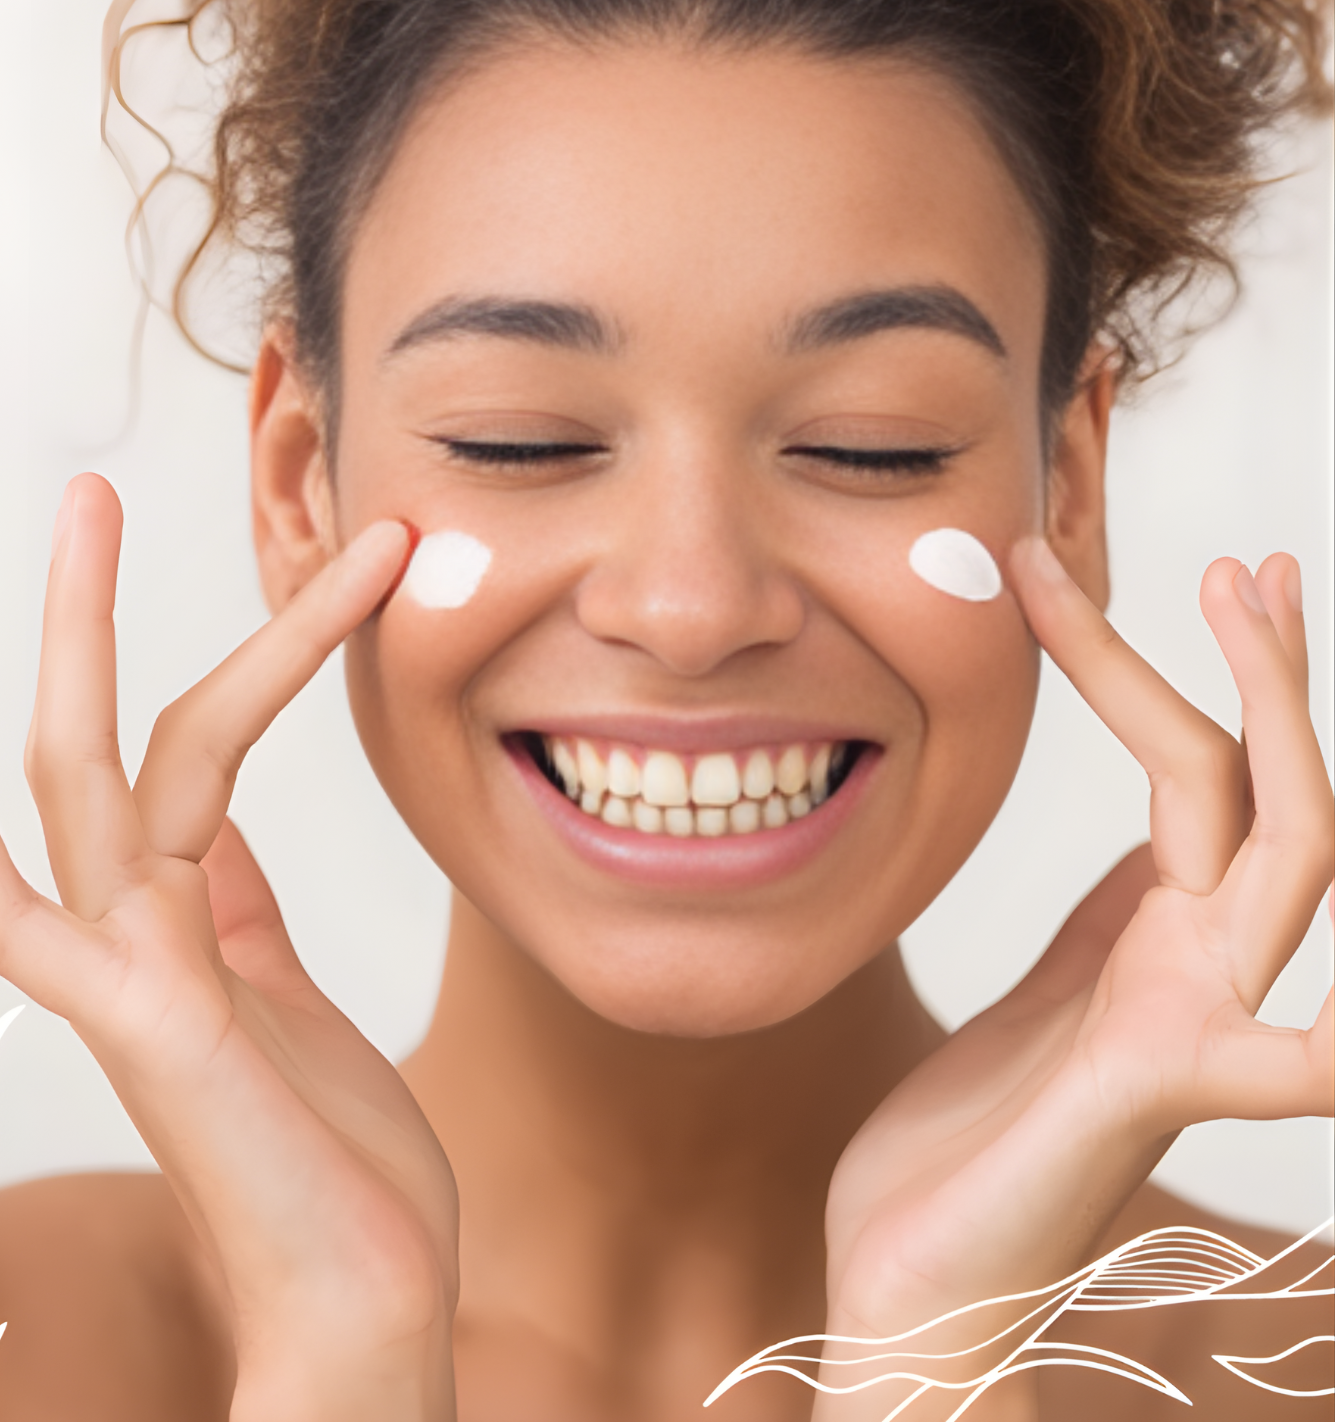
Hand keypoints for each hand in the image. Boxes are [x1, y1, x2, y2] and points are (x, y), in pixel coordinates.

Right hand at [0, 474, 456, 1421]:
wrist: (363, 1302)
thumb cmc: (337, 1162)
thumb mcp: (289, 1000)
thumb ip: (243, 919)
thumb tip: (226, 845)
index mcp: (189, 929)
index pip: (184, 764)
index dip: (199, 670)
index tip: (234, 596)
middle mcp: (139, 941)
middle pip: (100, 745)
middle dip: (91, 615)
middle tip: (89, 487)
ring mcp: (128, 981)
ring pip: (86, 782)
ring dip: (82, 643)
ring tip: (84, 515)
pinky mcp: (145, 1027)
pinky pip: (30, 917)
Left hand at [817, 542, 1332, 1416]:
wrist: (923, 1274)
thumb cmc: (973, 1139)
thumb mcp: (1045, 995)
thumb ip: (1108, 925)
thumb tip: (1152, 845)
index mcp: (1154, 939)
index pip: (1198, 773)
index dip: (1183, 672)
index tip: (1159, 573)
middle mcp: (1190, 971)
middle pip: (1257, 789)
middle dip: (1259, 669)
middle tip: (1247, 558)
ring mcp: (1184, 1029)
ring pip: (1276, 860)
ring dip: (1284, 732)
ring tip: (1259, 606)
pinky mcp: (1142, 1093)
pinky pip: (1268, 1058)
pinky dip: (1323, 1041)